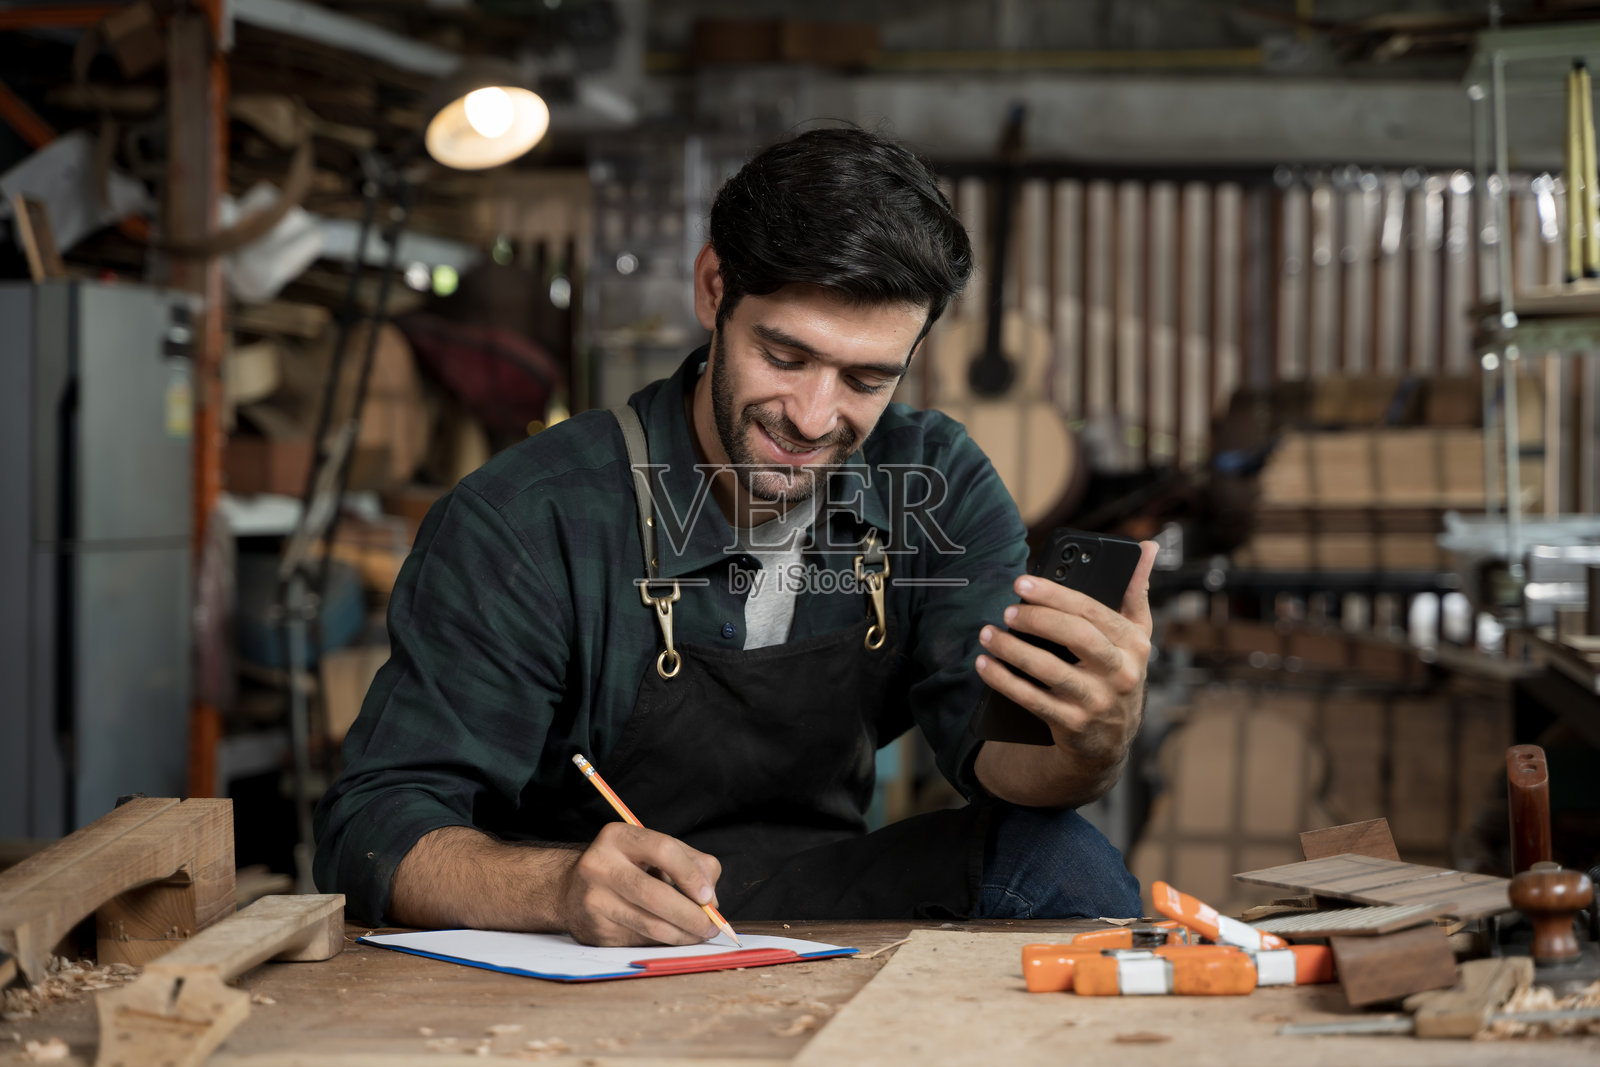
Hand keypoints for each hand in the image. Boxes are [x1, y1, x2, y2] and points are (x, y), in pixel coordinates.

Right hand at [556, 822, 723, 946]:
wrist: (569, 890)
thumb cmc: (624, 867)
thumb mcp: (651, 851)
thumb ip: (690, 864)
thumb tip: (711, 900)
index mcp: (617, 837)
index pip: (663, 850)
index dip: (691, 875)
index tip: (708, 896)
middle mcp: (600, 865)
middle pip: (656, 894)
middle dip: (691, 915)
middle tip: (711, 926)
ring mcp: (594, 900)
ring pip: (650, 924)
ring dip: (683, 934)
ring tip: (698, 934)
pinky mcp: (595, 930)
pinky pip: (640, 940)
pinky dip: (663, 941)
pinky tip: (673, 937)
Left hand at [975, 541, 1156, 772]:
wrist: (1110, 741)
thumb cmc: (1116, 674)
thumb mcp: (1135, 638)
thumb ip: (1136, 593)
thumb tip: (1146, 547)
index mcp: (1133, 644)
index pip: (1092, 611)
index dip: (1055, 595)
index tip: (1023, 582)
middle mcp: (1120, 672)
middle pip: (1075, 636)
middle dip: (1037, 619)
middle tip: (1008, 609)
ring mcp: (1097, 701)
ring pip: (1049, 669)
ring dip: (1012, 649)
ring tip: (988, 634)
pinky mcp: (1073, 725)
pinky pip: (1031, 699)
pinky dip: (1004, 681)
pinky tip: (985, 664)